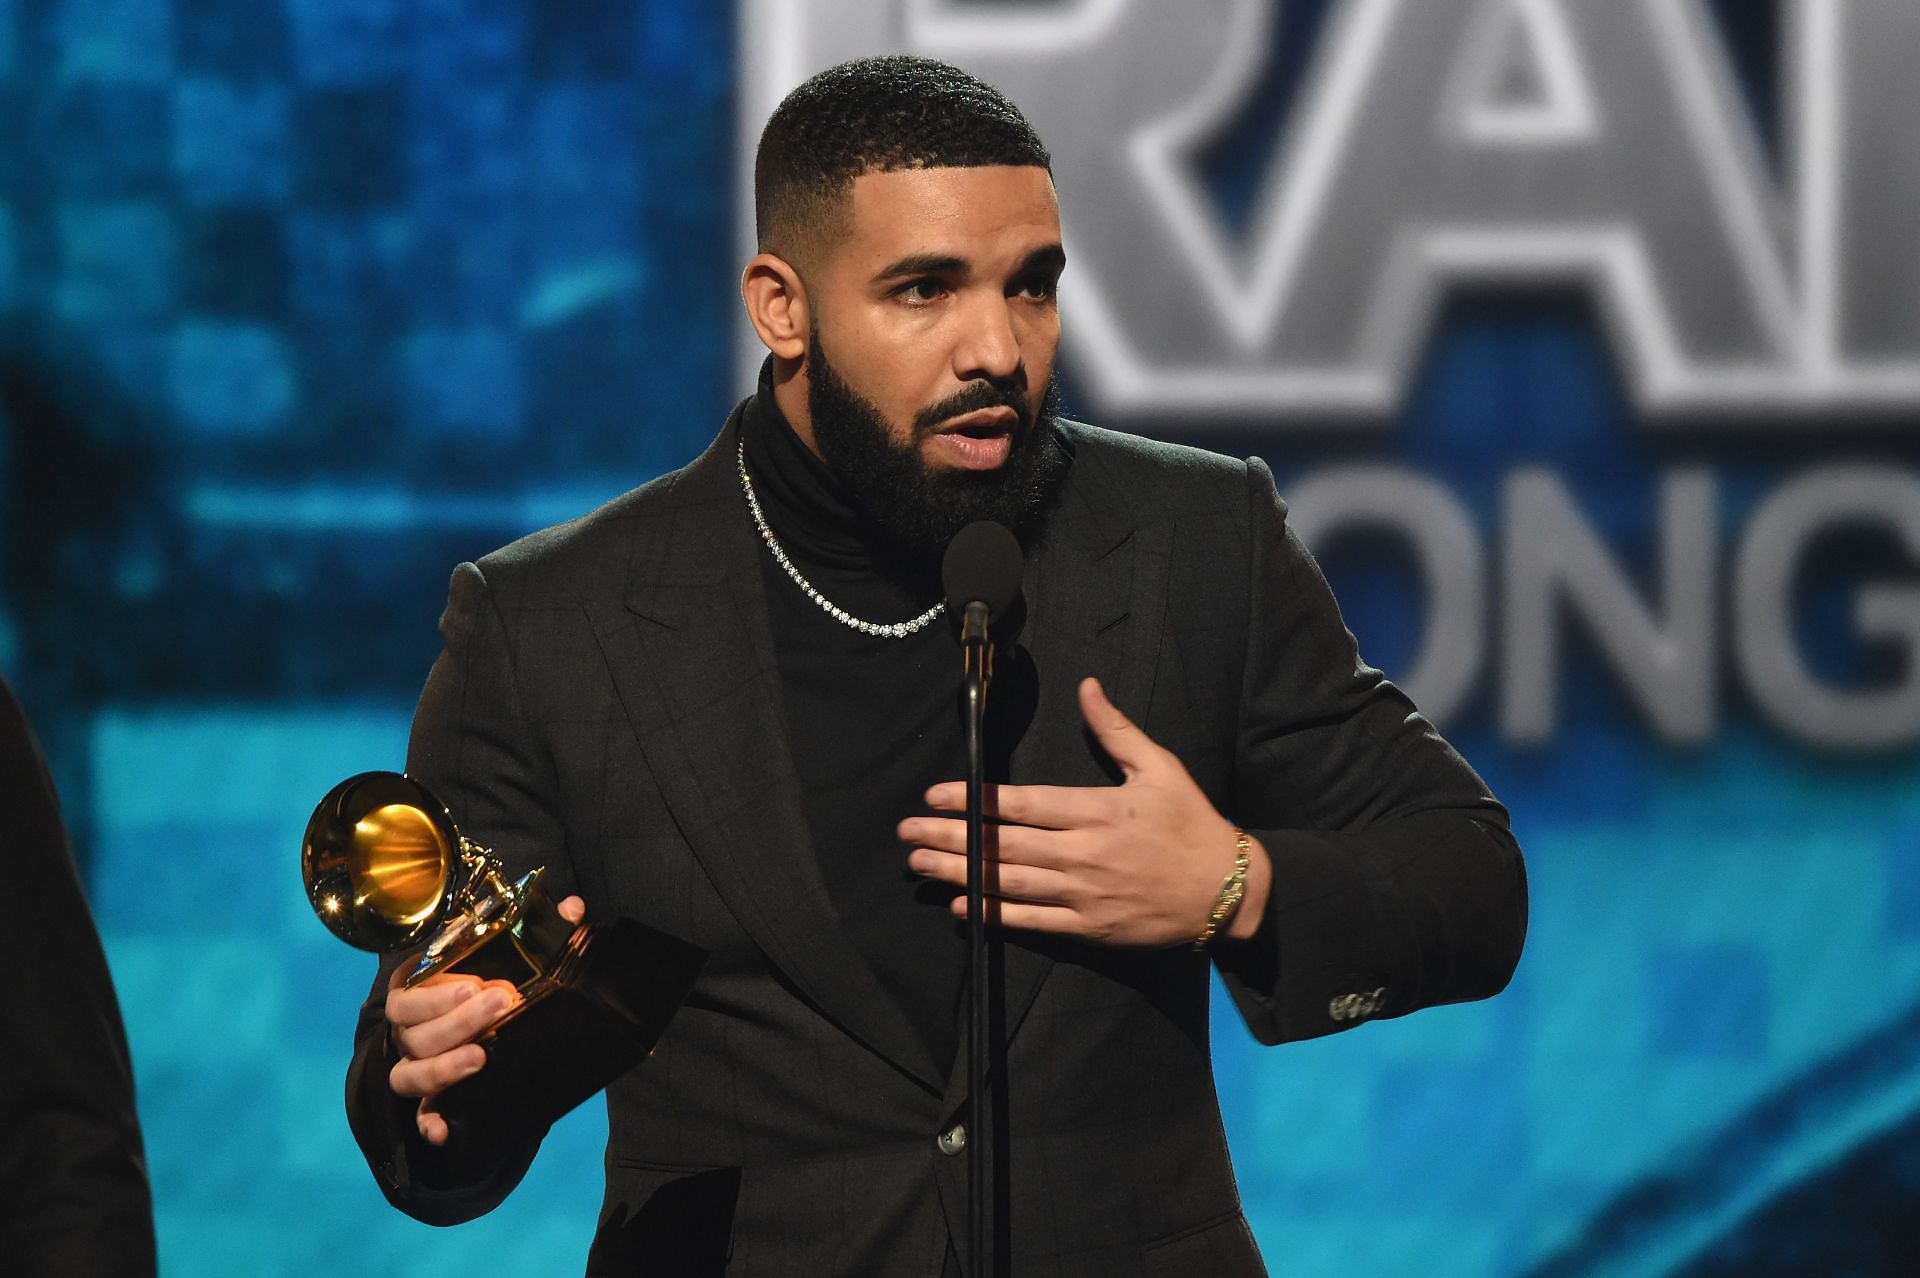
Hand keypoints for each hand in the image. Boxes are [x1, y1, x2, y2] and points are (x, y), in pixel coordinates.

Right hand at [385, 894, 586, 1144]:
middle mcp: (408, 1029)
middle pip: (416, 1031)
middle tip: (501, 1004)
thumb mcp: (503, 952)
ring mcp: (415, 1065)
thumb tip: (572, 908)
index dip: (439, 991)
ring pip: (411, 1073)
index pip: (410, 990)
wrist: (476, 1022)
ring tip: (480, 1057)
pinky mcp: (429, 1099)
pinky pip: (420, 1116)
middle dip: (457, 1020)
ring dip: (443, 1067)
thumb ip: (537, 929)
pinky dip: (429, 1123)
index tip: (477, 983)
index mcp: (416, 988)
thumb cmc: (483, 980)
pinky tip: (445, 1130)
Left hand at [899, 678, 1268, 947]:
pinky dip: (994, 913)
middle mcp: (1084, 853)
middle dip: (949, 836)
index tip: (935, 794)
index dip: (973, 800)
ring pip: (1009, 883)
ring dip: (959, 873)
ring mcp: (1085, 894)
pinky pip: (1032, 921)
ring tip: (919, 864)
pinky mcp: (1090, 927)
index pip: (1021, 804)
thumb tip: (1087, 687)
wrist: (1227, 891)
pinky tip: (961, 906)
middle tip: (906, 832)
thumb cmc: (1192, 825)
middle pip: (1003, 845)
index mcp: (1097, 811)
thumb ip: (1116, 730)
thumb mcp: (1161, 768)